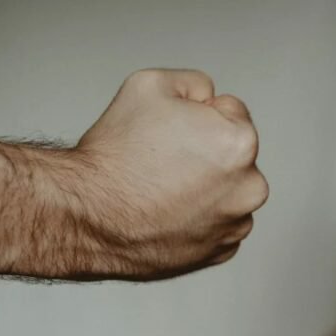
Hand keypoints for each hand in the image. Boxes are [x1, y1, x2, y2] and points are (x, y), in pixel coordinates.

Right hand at [72, 69, 267, 277]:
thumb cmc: (114, 157)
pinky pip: (217, 224)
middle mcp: (249, 188)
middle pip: (232, 155)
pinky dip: (198, 219)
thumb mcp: (150, 84)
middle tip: (163, 161)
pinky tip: (167, 213)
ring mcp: (235, 225)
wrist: (86, 216)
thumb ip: (194, 83)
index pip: (232, 111)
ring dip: (205, 188)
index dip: (197, 115)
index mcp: (240, 143)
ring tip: (162, 189)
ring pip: (226, 191)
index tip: (171, 133)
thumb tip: (208, 98)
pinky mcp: (220, 252)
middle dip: (205, 152)